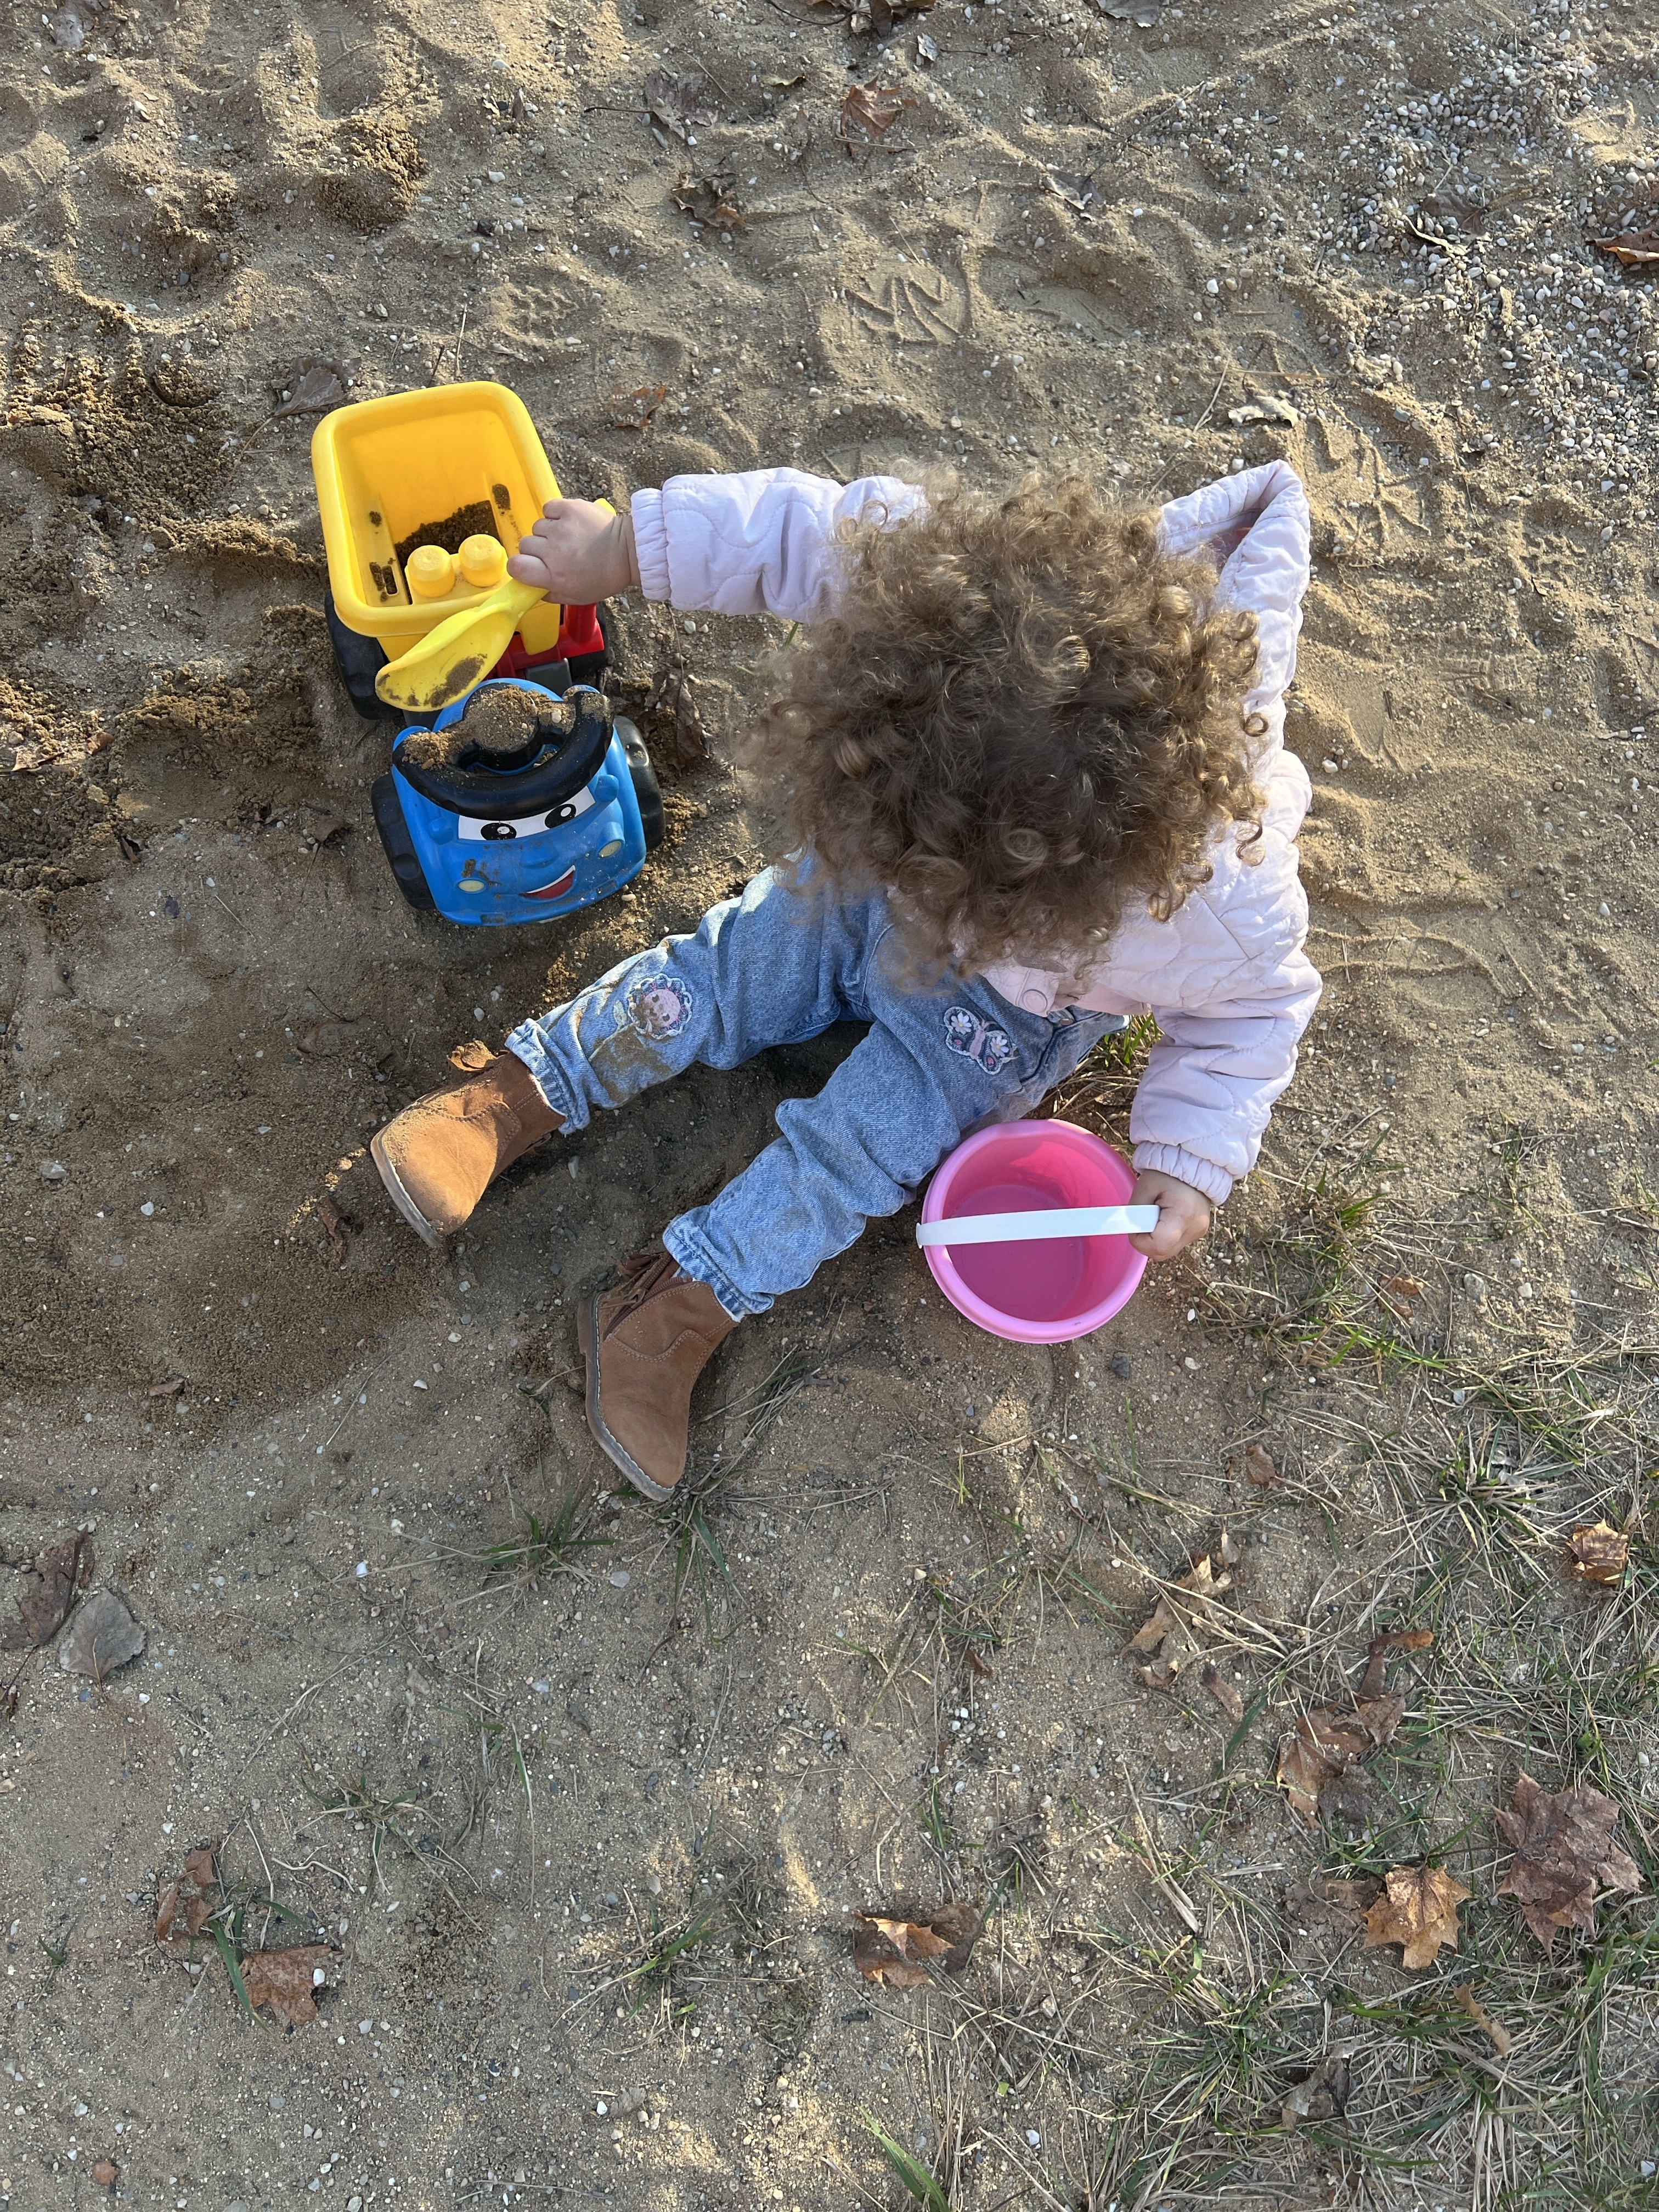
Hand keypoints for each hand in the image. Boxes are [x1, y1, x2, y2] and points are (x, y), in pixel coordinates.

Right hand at [507, 498, 638, 602]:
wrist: (629, 552)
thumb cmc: (604, 577)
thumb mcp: (577, 596)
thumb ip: (550, 594)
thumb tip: (532, 587)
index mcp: (554, 575)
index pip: (516, 566)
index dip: (519, 566)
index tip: (528, 566)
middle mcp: (554, 551)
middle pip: (525, 544)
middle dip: (536, 549)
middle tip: (554, 552)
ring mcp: (561, 528)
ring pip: (537, 526)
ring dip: (547, 532)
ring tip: (566, 537)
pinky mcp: (570, 508)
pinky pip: (548, 508)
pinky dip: (554, 514)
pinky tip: (566, 522)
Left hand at [1127, 1169, 1213, 1260]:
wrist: (1193, 1164)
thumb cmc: (1167, 1173)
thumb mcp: (1144, 1188)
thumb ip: (1134, 1212)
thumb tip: (1128, 1231)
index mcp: (1182, 1214)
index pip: (1158, 1246)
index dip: (1141, 1241)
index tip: (1135, 1226)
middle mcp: (1195, 1227)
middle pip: (1162, 1252)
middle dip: (1146, 1241)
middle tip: (1143, 1219)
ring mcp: (1199, 1231)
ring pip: (1167, 1250)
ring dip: (1155, 1239)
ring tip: (1157, 1215)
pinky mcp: (1198, 1231)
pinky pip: (1175, 1243)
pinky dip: (1165, 1235)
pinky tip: (1166, 1217)